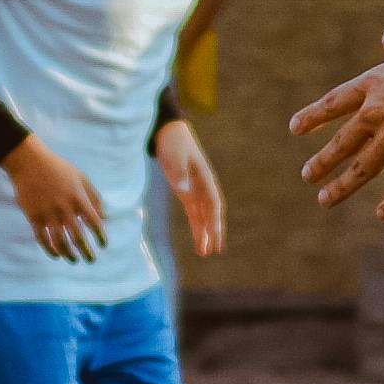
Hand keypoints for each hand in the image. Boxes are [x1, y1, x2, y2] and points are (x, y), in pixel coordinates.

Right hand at [0, 134, 114, 261]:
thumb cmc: (58, 170)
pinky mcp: (34, 217)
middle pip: (78, 237)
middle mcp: (65, 209)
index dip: (100, 237)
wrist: (30, 163)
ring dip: (69, 255)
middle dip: (86, 252)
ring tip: (74, 260)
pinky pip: (42, 239)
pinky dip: (50, 250)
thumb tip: (105, 218)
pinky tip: (56, 255)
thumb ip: (95, 198)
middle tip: (91, 260)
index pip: (94, 223)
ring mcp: (48, 214)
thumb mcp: (81, 178)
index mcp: (79, 199)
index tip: (103, 245)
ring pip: (60, 242)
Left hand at [152, 120, 225, 256]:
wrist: (168, 131)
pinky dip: (195, 225)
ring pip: (202, 216)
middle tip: (215, 250)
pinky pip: (193, 212)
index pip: (213, 204)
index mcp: (204, 178)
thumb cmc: (173, 142)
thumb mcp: (174, 156)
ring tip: (204, 252)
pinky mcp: (185, 191)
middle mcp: (202, 186)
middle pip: (211, 213)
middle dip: (213, 231)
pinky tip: (197, 238)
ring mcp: (195, 189)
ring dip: (204, 233)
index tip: (216, 237)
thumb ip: (179, 174)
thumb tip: (184, 192)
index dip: (215, 221)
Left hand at [289, 31, 383, 219]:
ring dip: (340, 188)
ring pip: (359, 170)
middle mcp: (377, 115)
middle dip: (322, 161)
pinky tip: (382, 214)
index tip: (295, 128)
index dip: (313, 116)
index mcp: (376, 84)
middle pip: (342, 142)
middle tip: (307, 174)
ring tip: (323, 199)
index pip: (335, 102)